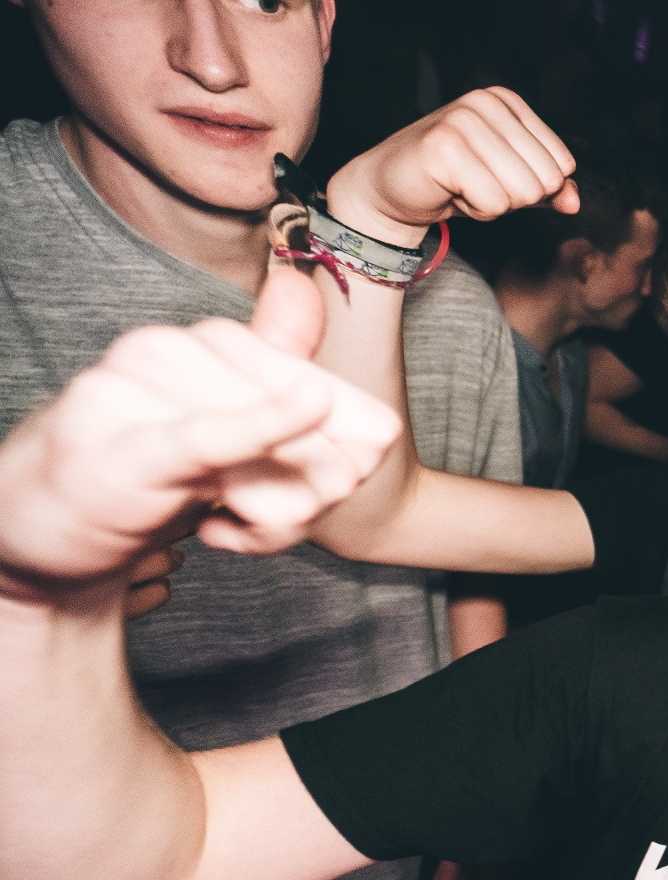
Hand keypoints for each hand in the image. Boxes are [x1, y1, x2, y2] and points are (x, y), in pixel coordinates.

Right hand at [0, 271, 399, 604]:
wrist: (41, 532)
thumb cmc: (146, 482)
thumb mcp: (231, 443)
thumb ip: (279, 382)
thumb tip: (306, 290)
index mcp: (205, 344)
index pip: (311, 379)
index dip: (352, 433)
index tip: (359, 473)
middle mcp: (168, 349)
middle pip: (293, 410)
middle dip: (320, 477)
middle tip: (297, 520)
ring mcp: (131, 390)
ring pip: (262, 442)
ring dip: (281, 503)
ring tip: (251, 530)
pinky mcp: (113, 444)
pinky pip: (203, 435)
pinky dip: (259, 427)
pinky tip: (312, 404)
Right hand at [324, 88, 577, 248]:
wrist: (392, 190)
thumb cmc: (455, 183)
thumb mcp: (511, 181)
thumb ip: (549, 188)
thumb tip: (574, 203)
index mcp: (507, 101)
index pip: (561, 164)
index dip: (533, 187)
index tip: (493, 175)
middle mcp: (485, 103)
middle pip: (545, 180)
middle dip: (514, 198)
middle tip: (476, 184)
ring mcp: (462, 121)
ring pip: (522, 194)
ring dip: (494, 205)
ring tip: (463, 187)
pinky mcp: (443, 148)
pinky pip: (493, 204)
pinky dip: (474, 211)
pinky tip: (450, 192)